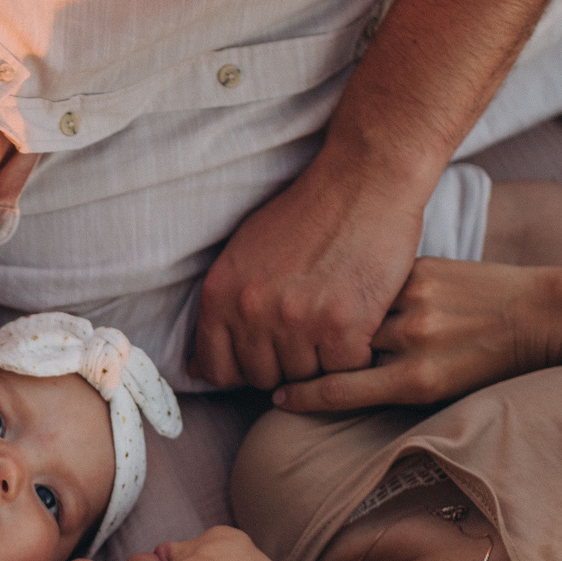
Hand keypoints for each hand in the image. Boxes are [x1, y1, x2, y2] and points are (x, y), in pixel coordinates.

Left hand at [192, 157, 428, 390]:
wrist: (364, 181)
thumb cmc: (306, 215)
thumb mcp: (243, 253)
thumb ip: (221, 310)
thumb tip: (197, 369)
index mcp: (220, 295)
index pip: (216, 370)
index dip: (243, 370)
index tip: (266, 356)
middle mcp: (251, 311)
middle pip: (263, 379)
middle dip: (286, 363)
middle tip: (310, 330)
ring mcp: (295, 321)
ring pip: (304, 379)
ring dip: (322, 359)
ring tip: (336, 322)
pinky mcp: (342, 326)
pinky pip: (343, 371)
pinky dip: (355, 354)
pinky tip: (360, 324)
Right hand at [271, 258, 561, 414]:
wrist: (542, 314)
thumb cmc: (492, 361)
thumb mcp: (443, 388)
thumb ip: (394, 385)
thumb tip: (338, 384)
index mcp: (419, 380)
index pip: (340, 390)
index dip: (302, 396)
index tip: (278, 397)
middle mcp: (414, 342)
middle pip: (338, 349)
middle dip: (309, 352)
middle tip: (284, 355)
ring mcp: (415, 302)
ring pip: (349, 311)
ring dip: (330, 316)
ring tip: (308, 318)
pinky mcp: (420, 271)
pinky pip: (372, 282)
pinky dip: (359, 289)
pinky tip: (347, 288)